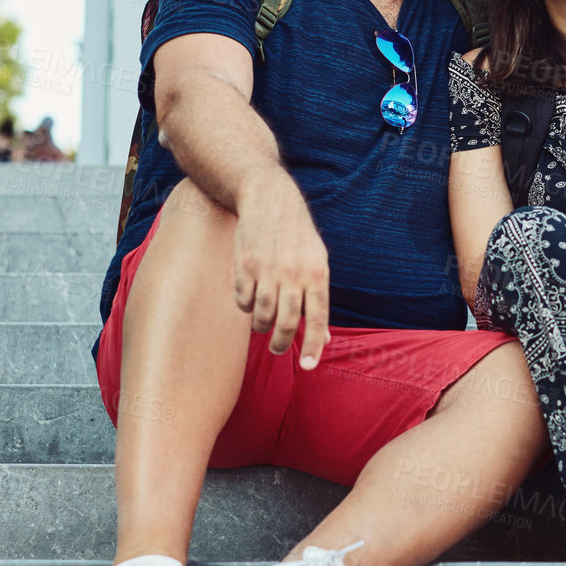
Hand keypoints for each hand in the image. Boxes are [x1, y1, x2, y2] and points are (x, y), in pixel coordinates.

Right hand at [231, 173, 330, 367]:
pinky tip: (249, 301)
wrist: (269, 199)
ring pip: (262, 315)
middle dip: (281, 343)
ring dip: (262, 327)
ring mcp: (268, 269)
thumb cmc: (297, 237)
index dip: (313, 345)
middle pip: (287, 322)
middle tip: (276, 349)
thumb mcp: (317, 262)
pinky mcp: (245, 265)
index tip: (308, 366)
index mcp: (317, 273)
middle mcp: (294, 273)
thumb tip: (323, 338)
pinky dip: (245, 308)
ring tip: (263, 326)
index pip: (317, 317)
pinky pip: (243, 301)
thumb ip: (318, 299)